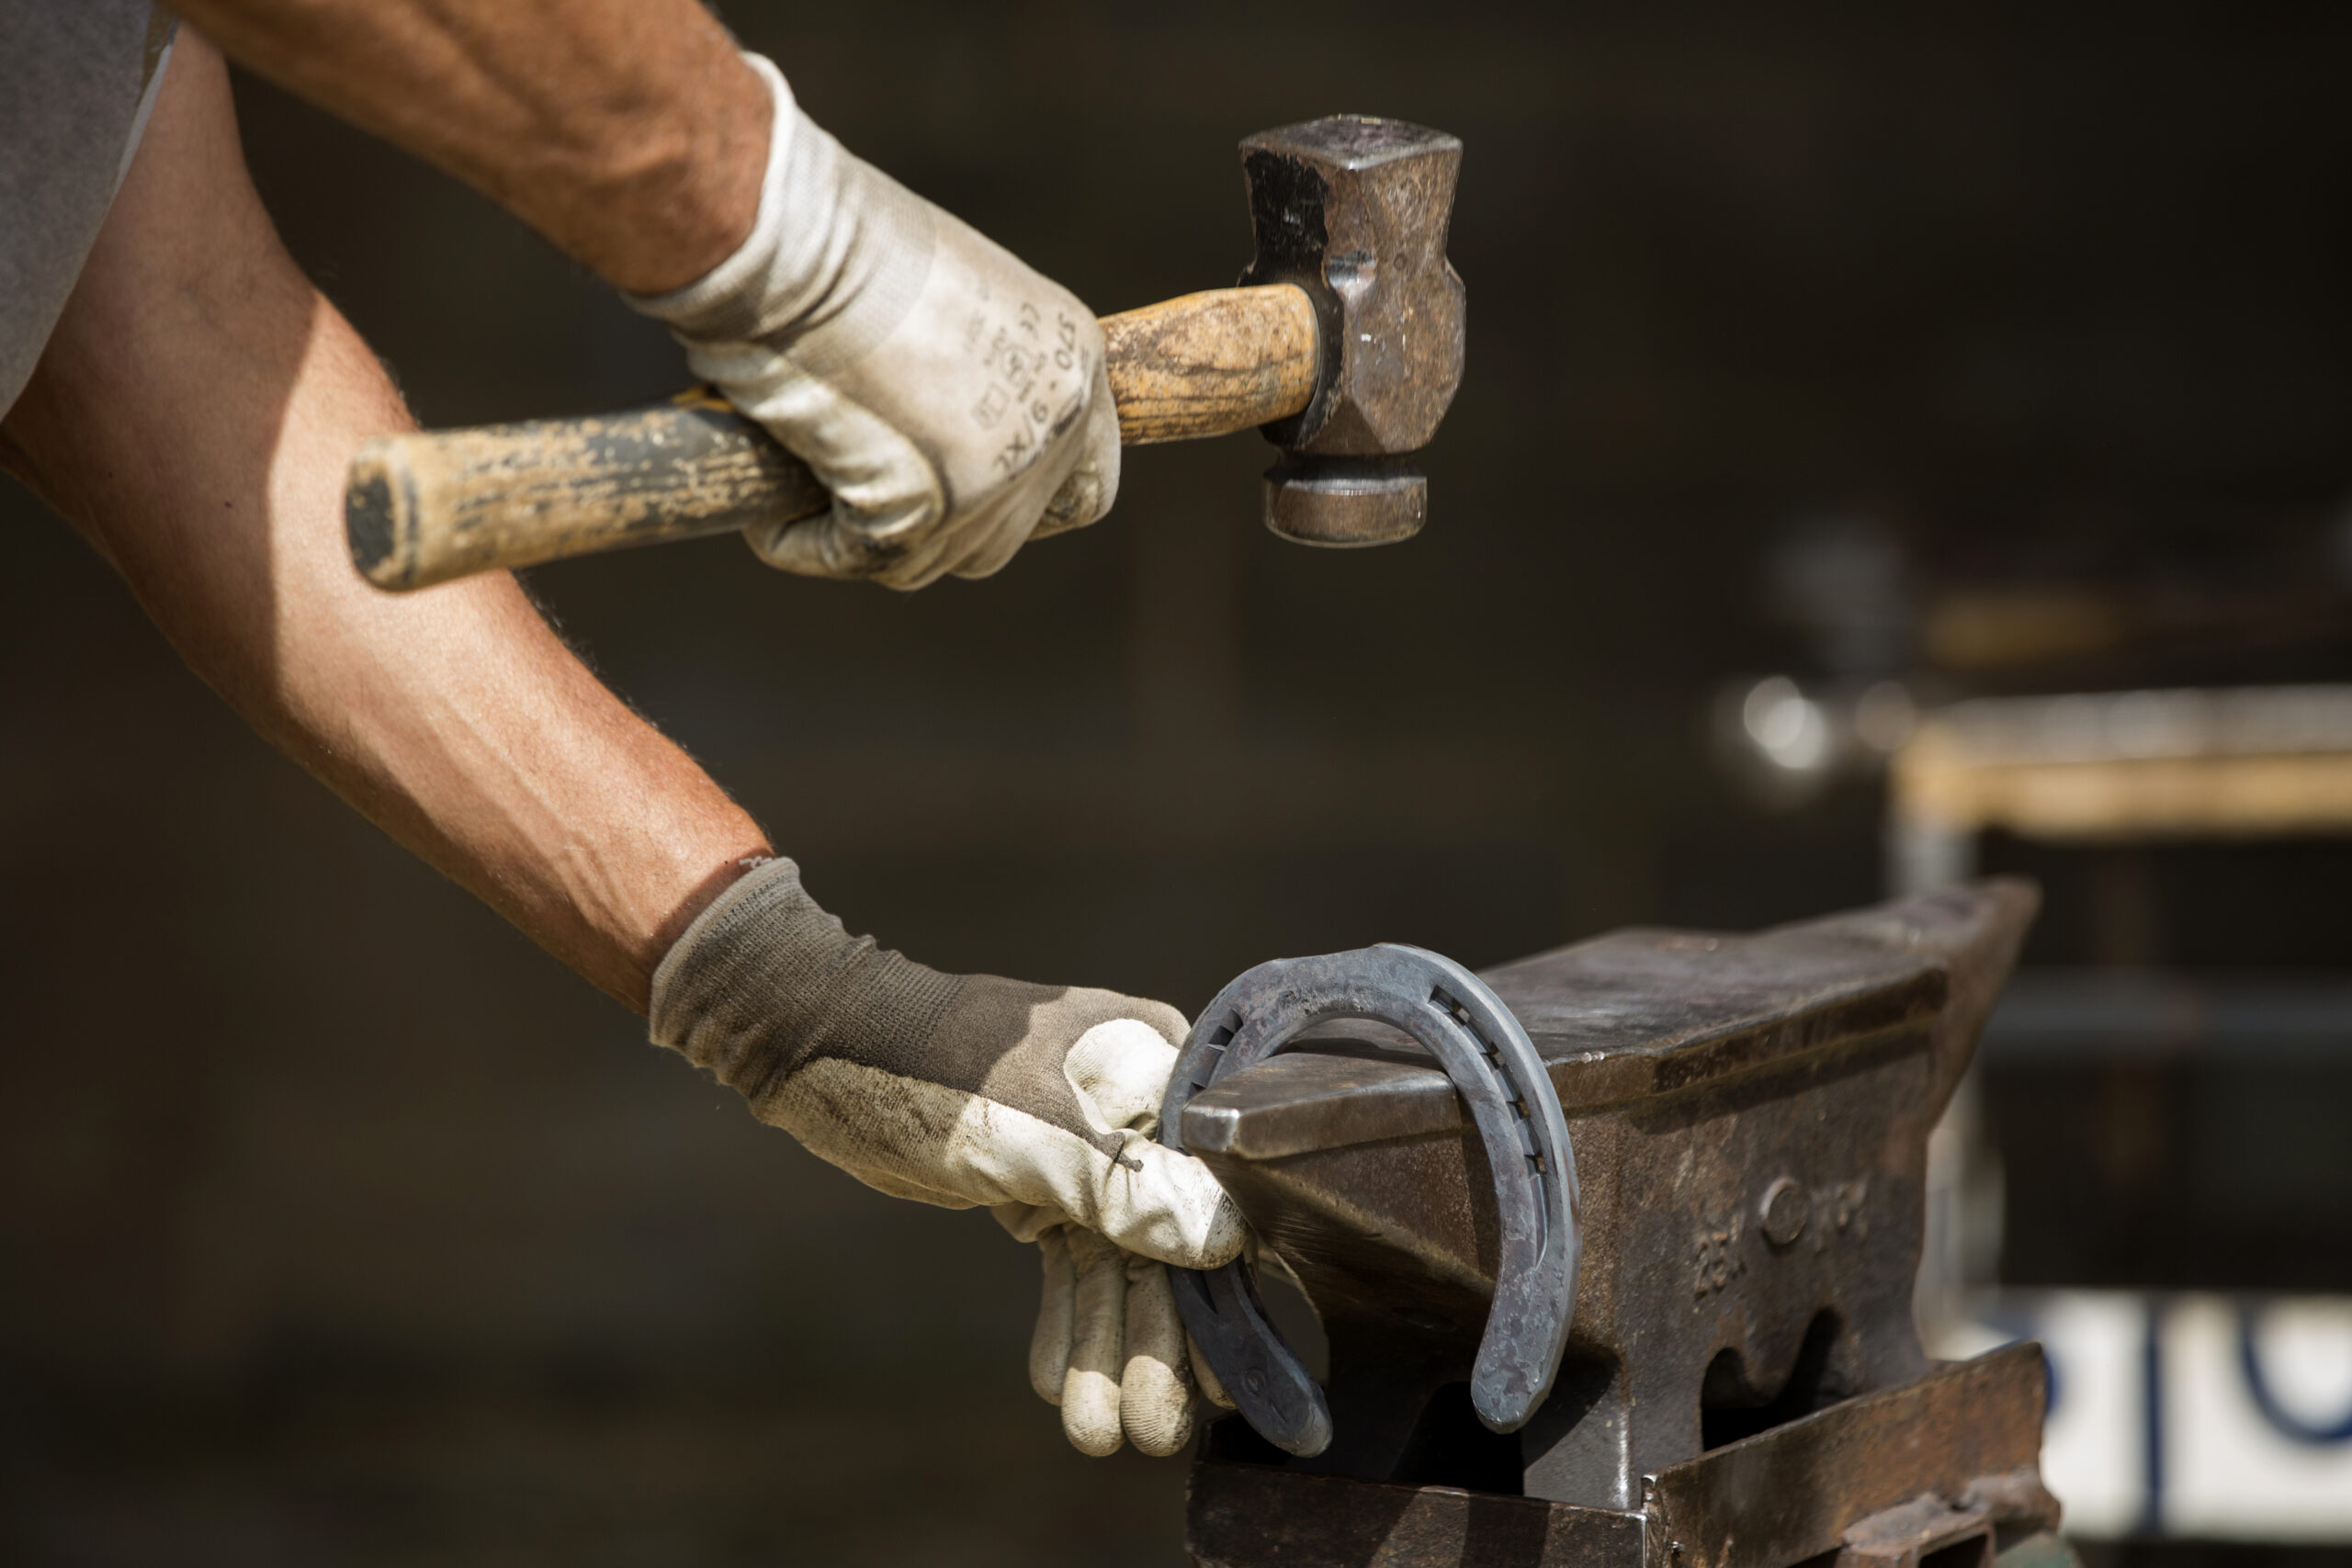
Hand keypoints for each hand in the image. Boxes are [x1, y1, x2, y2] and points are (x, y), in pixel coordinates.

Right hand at [627, 54, 1119, 589]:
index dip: (1025, 492)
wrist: (793, 241)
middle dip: (941, 526)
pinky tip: (772, 524)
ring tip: (808, 496)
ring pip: (937, 558)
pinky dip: (808, 547)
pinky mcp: (927, 514)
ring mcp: (998, 477)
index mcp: (1072, 359)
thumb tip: (929, 434)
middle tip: (871, 498)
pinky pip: (862, 560)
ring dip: (873, 539)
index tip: (968, 491)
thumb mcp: (942, 296)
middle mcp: (1056, 423)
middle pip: (1009, 529)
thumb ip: (963, 367)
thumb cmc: (842, 245)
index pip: (1087, 470)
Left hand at [650, 858, 1244, 1452]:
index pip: (1211, 1187)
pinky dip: (1064, 1319)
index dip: (1216, 1289)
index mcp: (1154, 1066)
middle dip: (1153, 1340)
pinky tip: (1055, 1386)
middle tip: (1152, 1433)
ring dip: (1105, 1345)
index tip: (1218, 1379)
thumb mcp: (1026, 1125)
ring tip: (1098, 1434)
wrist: (825, 1042)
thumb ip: (1123, 1182)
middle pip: (1167, 1239)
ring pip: (1116, 1263)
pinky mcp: (1042, 1181)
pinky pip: (1070, 1261)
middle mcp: (1138, 1108)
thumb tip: (1223, 1238)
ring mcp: (1090, 1148)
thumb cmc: (929, 1061)